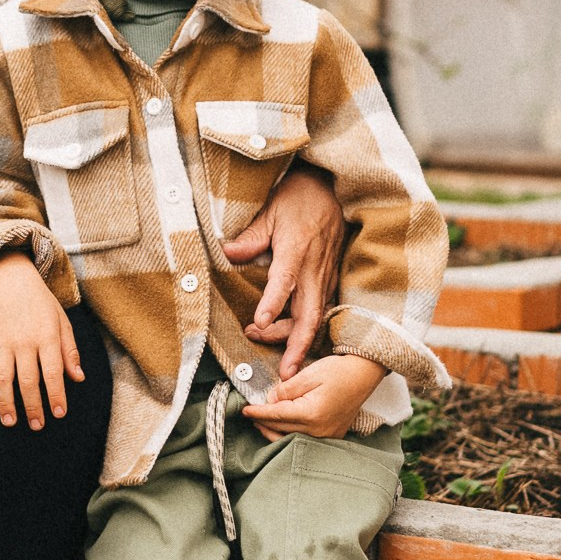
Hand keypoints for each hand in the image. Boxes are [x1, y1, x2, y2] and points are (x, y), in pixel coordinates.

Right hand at [0, 252, 85, 428]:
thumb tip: (78, 378)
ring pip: (2, 377)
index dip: (57, 395)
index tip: (59, 414)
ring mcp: (1, 341)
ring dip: (5, 402)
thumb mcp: (62, 322)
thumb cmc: (41, 304)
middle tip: (36, 425)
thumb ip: (69, 351)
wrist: (13, 279)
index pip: (53, 373)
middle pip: (28, 381)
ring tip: (9, 421)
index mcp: (45, 337)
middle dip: (33, 406)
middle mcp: (23, 341)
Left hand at [224, 164, 344, 378]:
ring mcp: (325, 275)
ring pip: (317, 316)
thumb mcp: (271, 209)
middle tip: (285, 371)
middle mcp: (313, 269)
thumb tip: (226, 253)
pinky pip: (323, 309)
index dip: (272, 304)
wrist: (333, 187)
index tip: (260, 323)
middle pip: (309, 313)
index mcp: (296, 250)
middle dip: (298, 344)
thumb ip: (251, 236)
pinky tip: (298, 347)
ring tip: (284, 363)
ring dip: (300, 341)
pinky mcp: (331, 278)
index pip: (283, 281)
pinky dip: (311, 331)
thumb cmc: (299, 197)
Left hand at [243, 353, 383, 442]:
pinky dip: (289, 434)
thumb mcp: (309, 374)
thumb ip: (286, 389)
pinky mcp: (332, 436)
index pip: (276, 415)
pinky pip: (304, 439)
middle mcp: (318, 430)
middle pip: (280, 429)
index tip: (244, 410)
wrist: (364, 375)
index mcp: (311, 413)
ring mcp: (326, 436)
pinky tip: (281, 426)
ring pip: (290, 438)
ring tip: (261, 421)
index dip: (257, 412)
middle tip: (250, 414)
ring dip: (273, 431)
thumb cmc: (338, 371)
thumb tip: (270, 401)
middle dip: (262, 422)